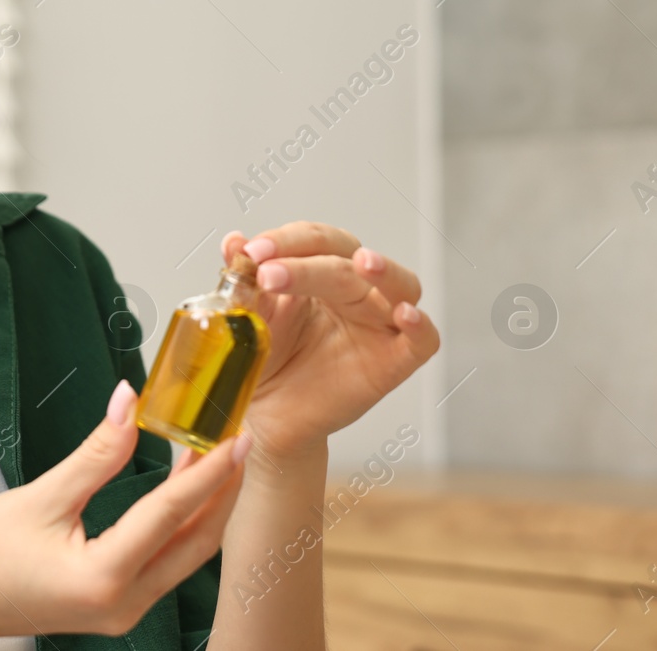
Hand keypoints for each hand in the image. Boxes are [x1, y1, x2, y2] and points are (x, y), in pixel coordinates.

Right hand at [0, 381, 247, 647]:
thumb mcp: (40, 496)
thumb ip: (95, 454)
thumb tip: (130, 402)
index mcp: (104, 577)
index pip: (171, 515)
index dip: (209, 472)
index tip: (236, 436)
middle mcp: (124, 603)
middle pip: (196, 542)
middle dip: (223, 489)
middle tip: (240, 439)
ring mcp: (124, 610)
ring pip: (186, 555)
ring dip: (204, 505)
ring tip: (216, 455)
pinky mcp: (118, 605)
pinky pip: (167, 561)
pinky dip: (181, 523)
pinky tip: (182, 488)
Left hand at [220, 223, 439, 462]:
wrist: (267, 416)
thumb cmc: (265, 359)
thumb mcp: (250, 315)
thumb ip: (244, 278)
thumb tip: (233, 240)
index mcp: (322, 271)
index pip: (315, 240)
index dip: (286, 241)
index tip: (252, 251)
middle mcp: (357, 292)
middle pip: (348, 261)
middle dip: (307, 262)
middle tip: (268, 273)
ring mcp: (381, 325)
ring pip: (399, 285)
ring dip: (384, 271)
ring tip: (362, 263)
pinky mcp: (395, 362)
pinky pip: (423, 340)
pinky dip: (420, 325)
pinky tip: (403, 313)